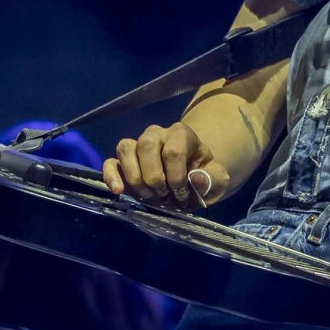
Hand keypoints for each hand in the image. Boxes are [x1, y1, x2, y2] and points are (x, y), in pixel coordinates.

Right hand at [102, 121, 229, 208]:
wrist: (192, 180)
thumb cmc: (204, 176)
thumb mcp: (218, 180)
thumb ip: (212, 179)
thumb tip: (194, 179)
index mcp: (182, 134)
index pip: (173, 151)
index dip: (176, 177)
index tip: (182, 194)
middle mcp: (157, 133)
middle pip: (146, 145)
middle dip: (154, 177)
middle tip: (164, 196)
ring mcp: (138, 144)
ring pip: (126, 148)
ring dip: (135, 178)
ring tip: (148, 196)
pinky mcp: (123, 161)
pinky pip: (110, 161)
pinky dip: (111, 175)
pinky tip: (118, 191)